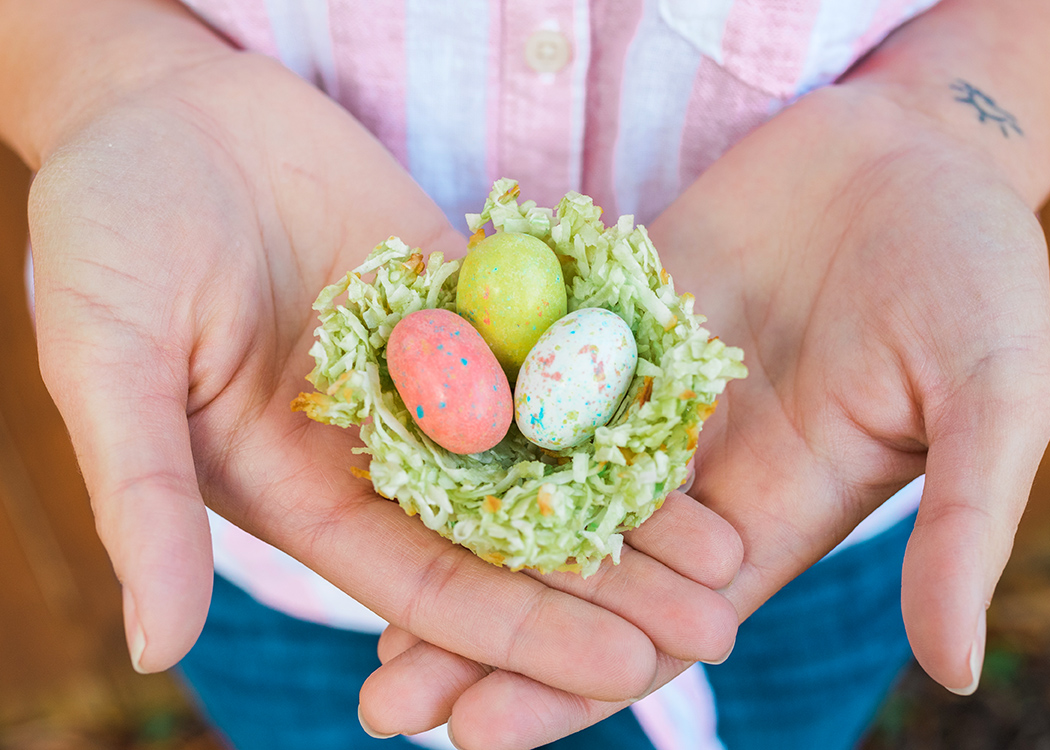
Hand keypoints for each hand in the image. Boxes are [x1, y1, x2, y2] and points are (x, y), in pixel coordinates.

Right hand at [28, 43, 738, 700]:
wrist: (163, 109)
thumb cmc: (107, 228)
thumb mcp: (108, 359)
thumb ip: (142, 492)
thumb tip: (158, 646)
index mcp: (303, 489)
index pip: (423, 583)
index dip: (520, 631)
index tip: (621, 669)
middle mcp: (382, 448)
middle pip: (510, 536)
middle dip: (610, 587)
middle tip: (718, 628)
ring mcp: (435, 371)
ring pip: (549, 453)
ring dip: (637, 502)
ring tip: (734, 546)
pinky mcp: (468, 297)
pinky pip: (552, 348)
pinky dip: (619, 386)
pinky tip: (694, 418)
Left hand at [366, 83, 1049, 748]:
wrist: (912, 151)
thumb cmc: (972, 268)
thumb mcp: (989, 393)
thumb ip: (959, 522)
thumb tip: (951, 673)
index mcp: (763, 516)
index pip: (652, 629)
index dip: (571, 688)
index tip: (476, 739)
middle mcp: (684, 471)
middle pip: (566, 571)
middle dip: (476, 635)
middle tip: (381, 697)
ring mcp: (634, 392)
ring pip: (525, 475)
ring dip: (443, 528)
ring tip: (345, 578)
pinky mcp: (604, 315)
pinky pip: (522, 363)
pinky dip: (458, 397)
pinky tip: (378, 430)